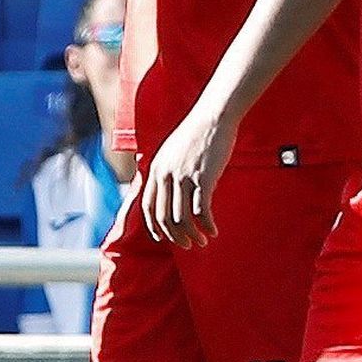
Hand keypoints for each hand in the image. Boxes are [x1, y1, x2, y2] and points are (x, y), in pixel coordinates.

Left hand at [141, 104, 235, 248]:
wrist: (213, 117)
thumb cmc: (196, 134)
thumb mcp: (171, 151)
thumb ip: (166, 170)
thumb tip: (167, 192)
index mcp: (155, 169)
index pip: (148, 206)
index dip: (154, 226)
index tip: (164, 238)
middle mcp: (165, 175)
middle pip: (164, 217)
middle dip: (175, 236)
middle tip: (187, 245)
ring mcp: (183, 177)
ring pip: (182, 218)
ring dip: (192, 234)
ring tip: (202, 241)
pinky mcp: (203, 178)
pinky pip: (201, 211)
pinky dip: (207, 225)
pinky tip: (213, 231)